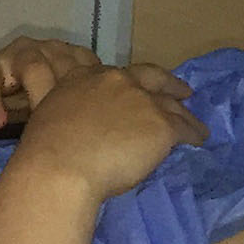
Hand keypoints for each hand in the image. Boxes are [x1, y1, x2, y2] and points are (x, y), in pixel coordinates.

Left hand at [0, 35, 101, 128]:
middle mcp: (21, 52)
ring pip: (62, 63)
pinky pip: (88, 65)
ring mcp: (52, 49)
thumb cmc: (4, 103)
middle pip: (32, 65)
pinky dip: (91, 82)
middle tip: (45, 117)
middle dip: (38, 92)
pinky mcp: (79, 55)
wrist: (35, 87)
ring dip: (68, 89)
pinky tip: (95, 102)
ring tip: (75, 116)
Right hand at [7, 57, 204, 206]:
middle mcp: (116, 81)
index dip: (131, 81)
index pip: (116, 75)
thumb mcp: (50, 115)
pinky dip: (193, 133)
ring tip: (194, 124)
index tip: (138, 86)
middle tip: (182, 90)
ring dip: (184, 114)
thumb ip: (72, 111)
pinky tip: (199, 139)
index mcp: (86, 78)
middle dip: (167, 84)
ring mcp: (141, 102)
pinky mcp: (160, 125)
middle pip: (150, 78)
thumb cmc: (44, 150)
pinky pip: (183, 128)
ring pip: (170, 105)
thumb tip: (83, 124)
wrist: (60, 168)